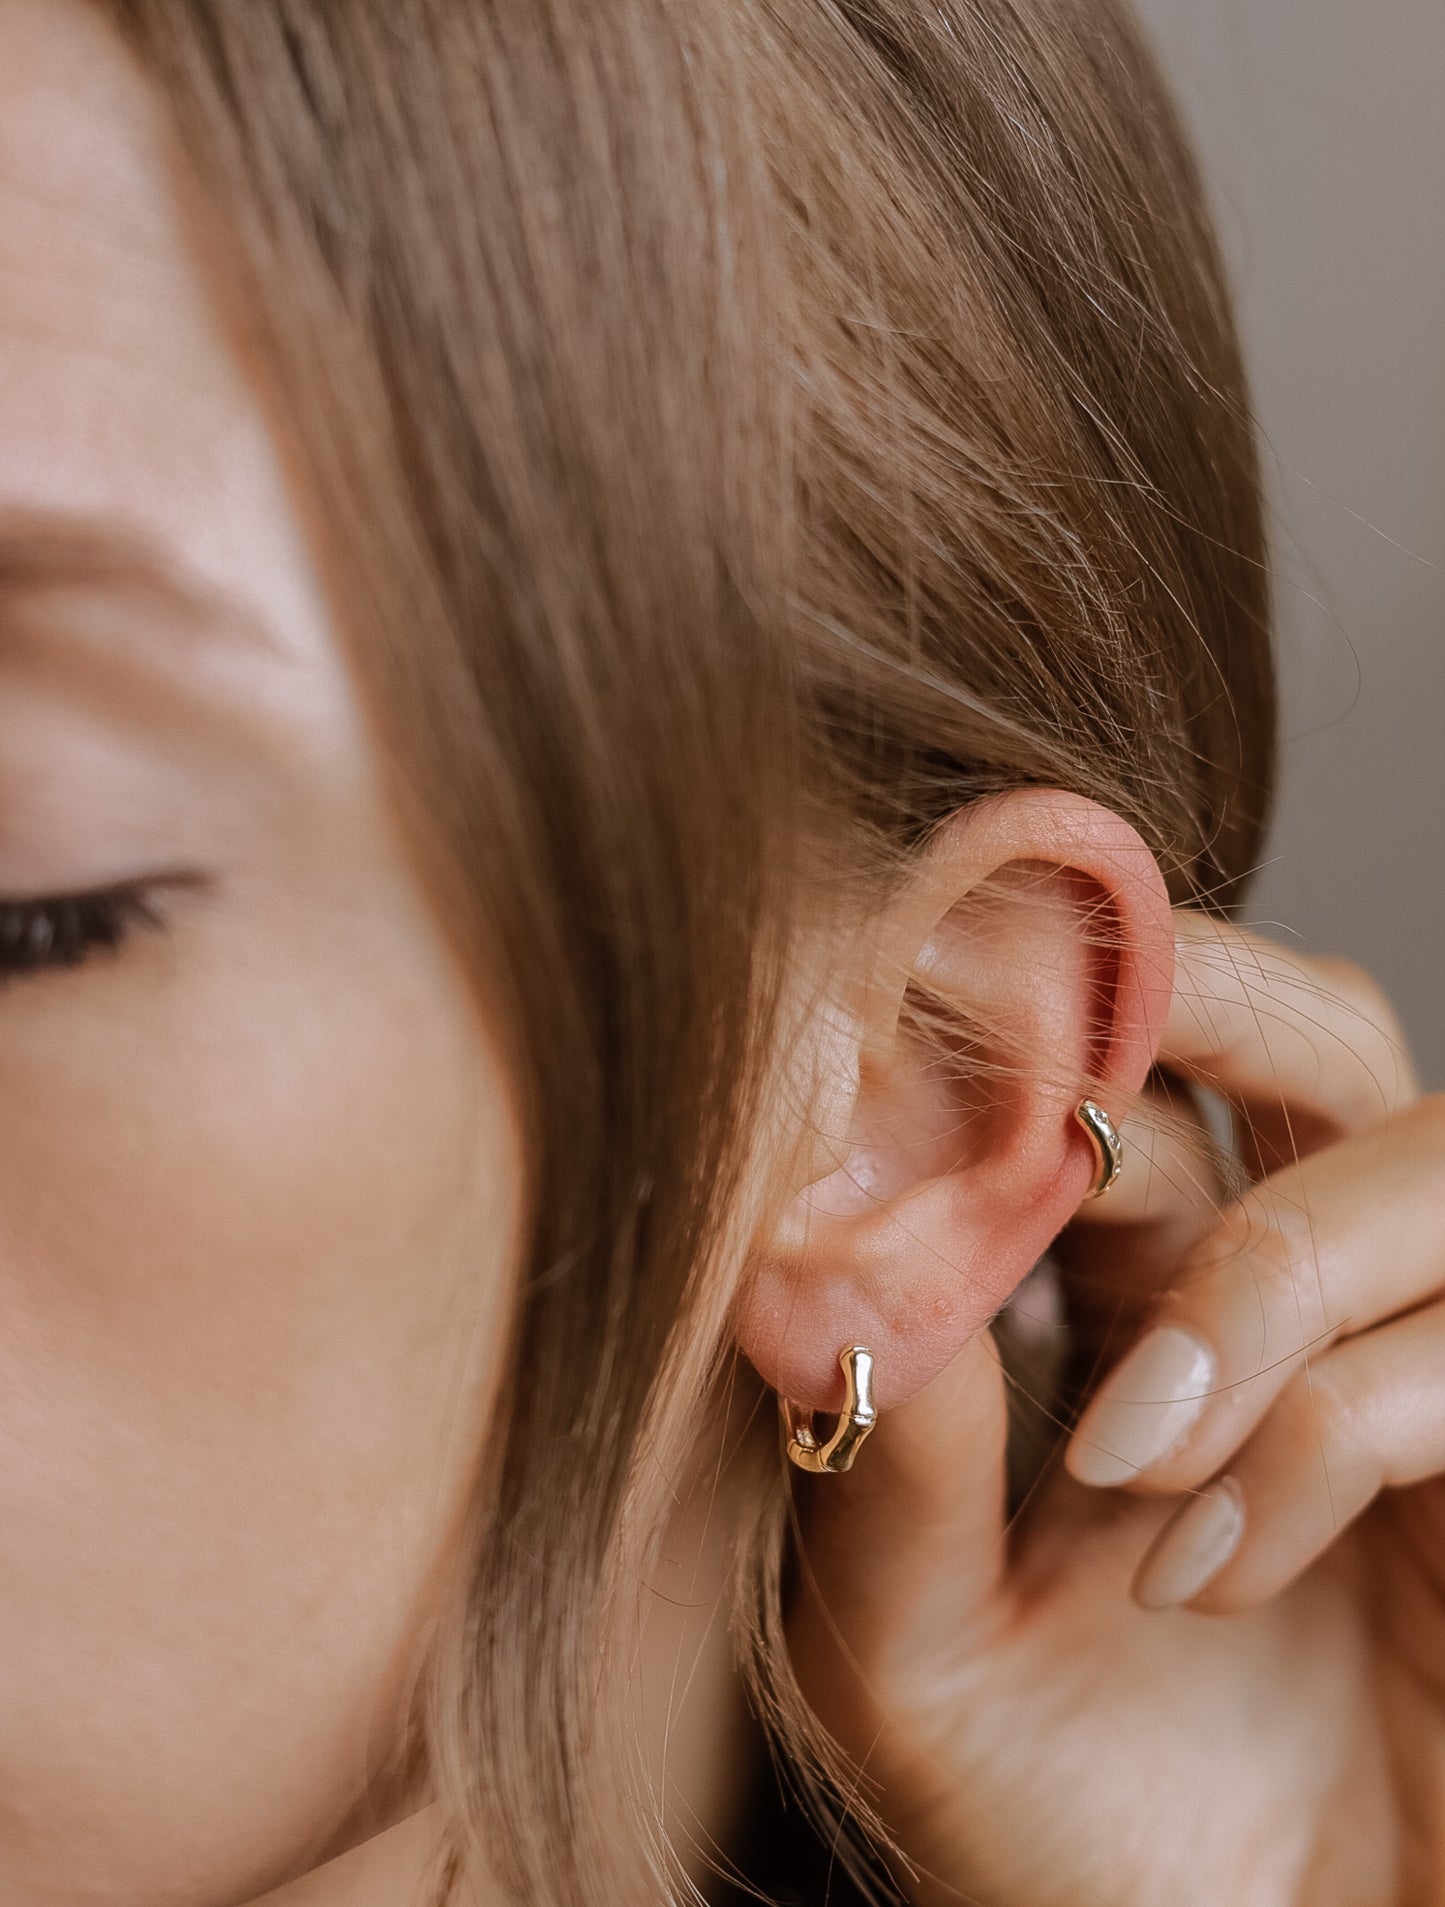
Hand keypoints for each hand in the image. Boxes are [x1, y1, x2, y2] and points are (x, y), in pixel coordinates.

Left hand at [787, 915, 1440, 1906]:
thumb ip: (888, 1442)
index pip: (1133, 1064)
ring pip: (1422, 1164)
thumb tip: (824, 1244)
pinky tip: (1205, 1569)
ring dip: (1268, 1273)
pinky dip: (1328, 1425)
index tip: (946, 978)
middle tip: (1093, 1057)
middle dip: (1216, 998)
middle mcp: (1289, 1297)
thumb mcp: (912, 1634)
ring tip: (1134, 1454)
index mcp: (1132, 1289)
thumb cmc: (1051, 1817)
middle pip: (1319, 1032)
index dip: (1056, 1004)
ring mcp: (1420, 1369)